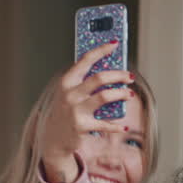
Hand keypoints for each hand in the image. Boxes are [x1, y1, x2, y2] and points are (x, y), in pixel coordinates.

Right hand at [40, 42, 134, 179]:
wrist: (53, 138)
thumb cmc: (67, 111)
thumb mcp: (70, 94)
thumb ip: (85, 83)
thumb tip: (112, 72)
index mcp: (67, 82)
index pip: (85, 60)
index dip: (101, 50)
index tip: (114, 44)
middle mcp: (70, 94)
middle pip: (99, 78)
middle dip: (118, 75)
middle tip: (129, 76)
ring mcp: (76, 110)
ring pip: (105, 97)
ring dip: (121, 94)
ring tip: (129, 94)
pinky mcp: (82, 126)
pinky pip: (105, 124)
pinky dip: (117, 126)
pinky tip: (124, 126)